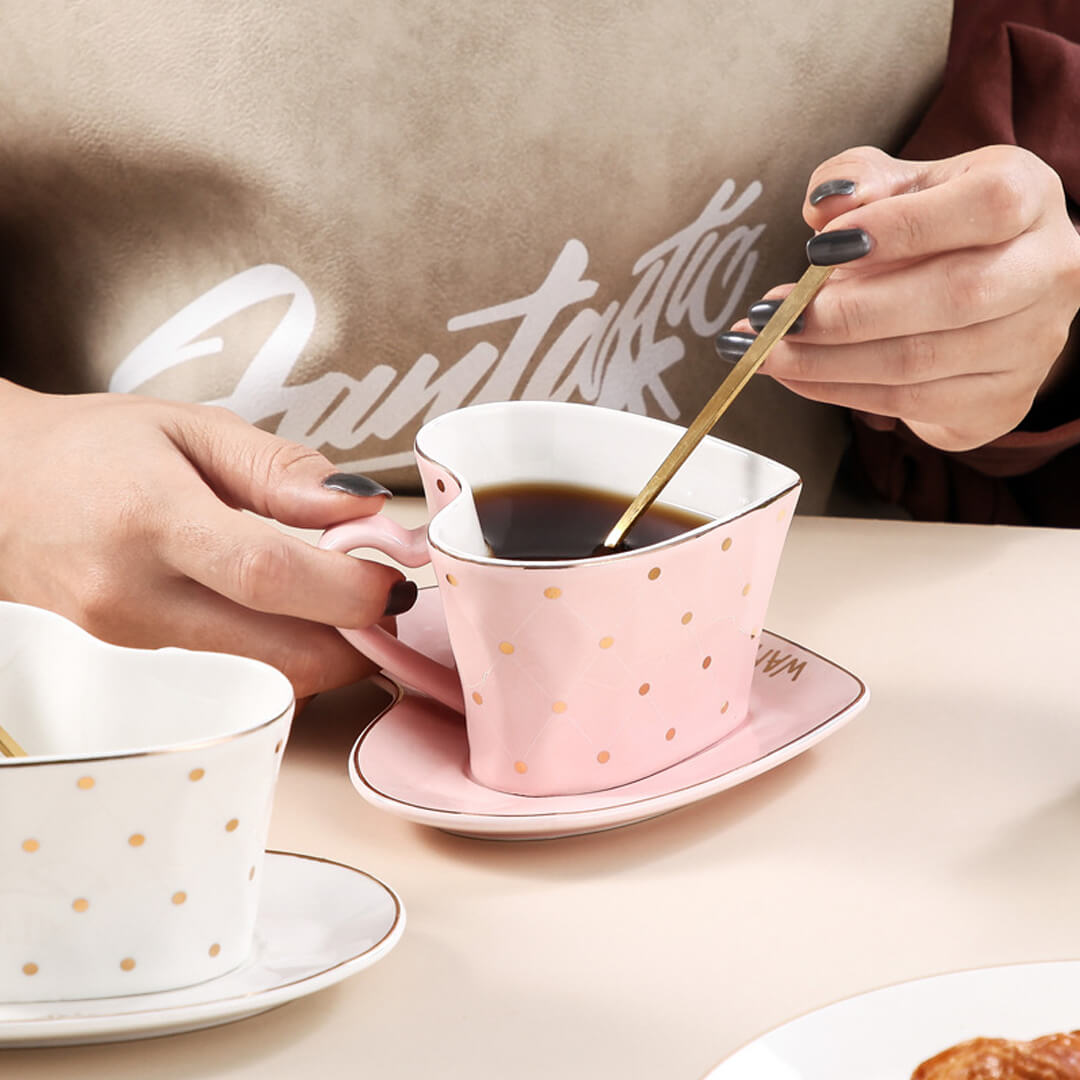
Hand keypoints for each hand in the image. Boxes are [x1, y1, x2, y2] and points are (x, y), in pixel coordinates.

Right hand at [0, 382, 413, 696]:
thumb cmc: (91, 450)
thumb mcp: (188, 428)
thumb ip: (280, 469)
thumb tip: (360, 508)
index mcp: (151, 520)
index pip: (270, 575)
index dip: (348, 590)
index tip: (396, 579)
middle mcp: (133, 598)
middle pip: (276, 655)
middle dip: (355, 644)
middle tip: (388, 607)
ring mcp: (125, 646)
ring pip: (259, 679)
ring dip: (322, 656)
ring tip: (343, 606)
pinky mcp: (129, 670)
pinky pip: (229, 679)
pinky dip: (278, 660)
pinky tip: (292, 622)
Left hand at [721, 144, 1079, 451]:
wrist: (991, 295)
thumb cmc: (940, 227)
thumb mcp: (904, 184)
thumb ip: (862, 180)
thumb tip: (826, 204)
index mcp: (1029, 196)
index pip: (987, 206)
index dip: (903, 228)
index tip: (822, 248)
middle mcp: (1047, 271)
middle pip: (953, 296)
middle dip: (847, 313)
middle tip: (777, 316)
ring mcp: (1030, 344)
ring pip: (921, 360)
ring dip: (827, 360)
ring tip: (767, 348)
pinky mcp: (999, 401)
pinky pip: (907, 403)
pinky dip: (836, 389)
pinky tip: (793, 373)